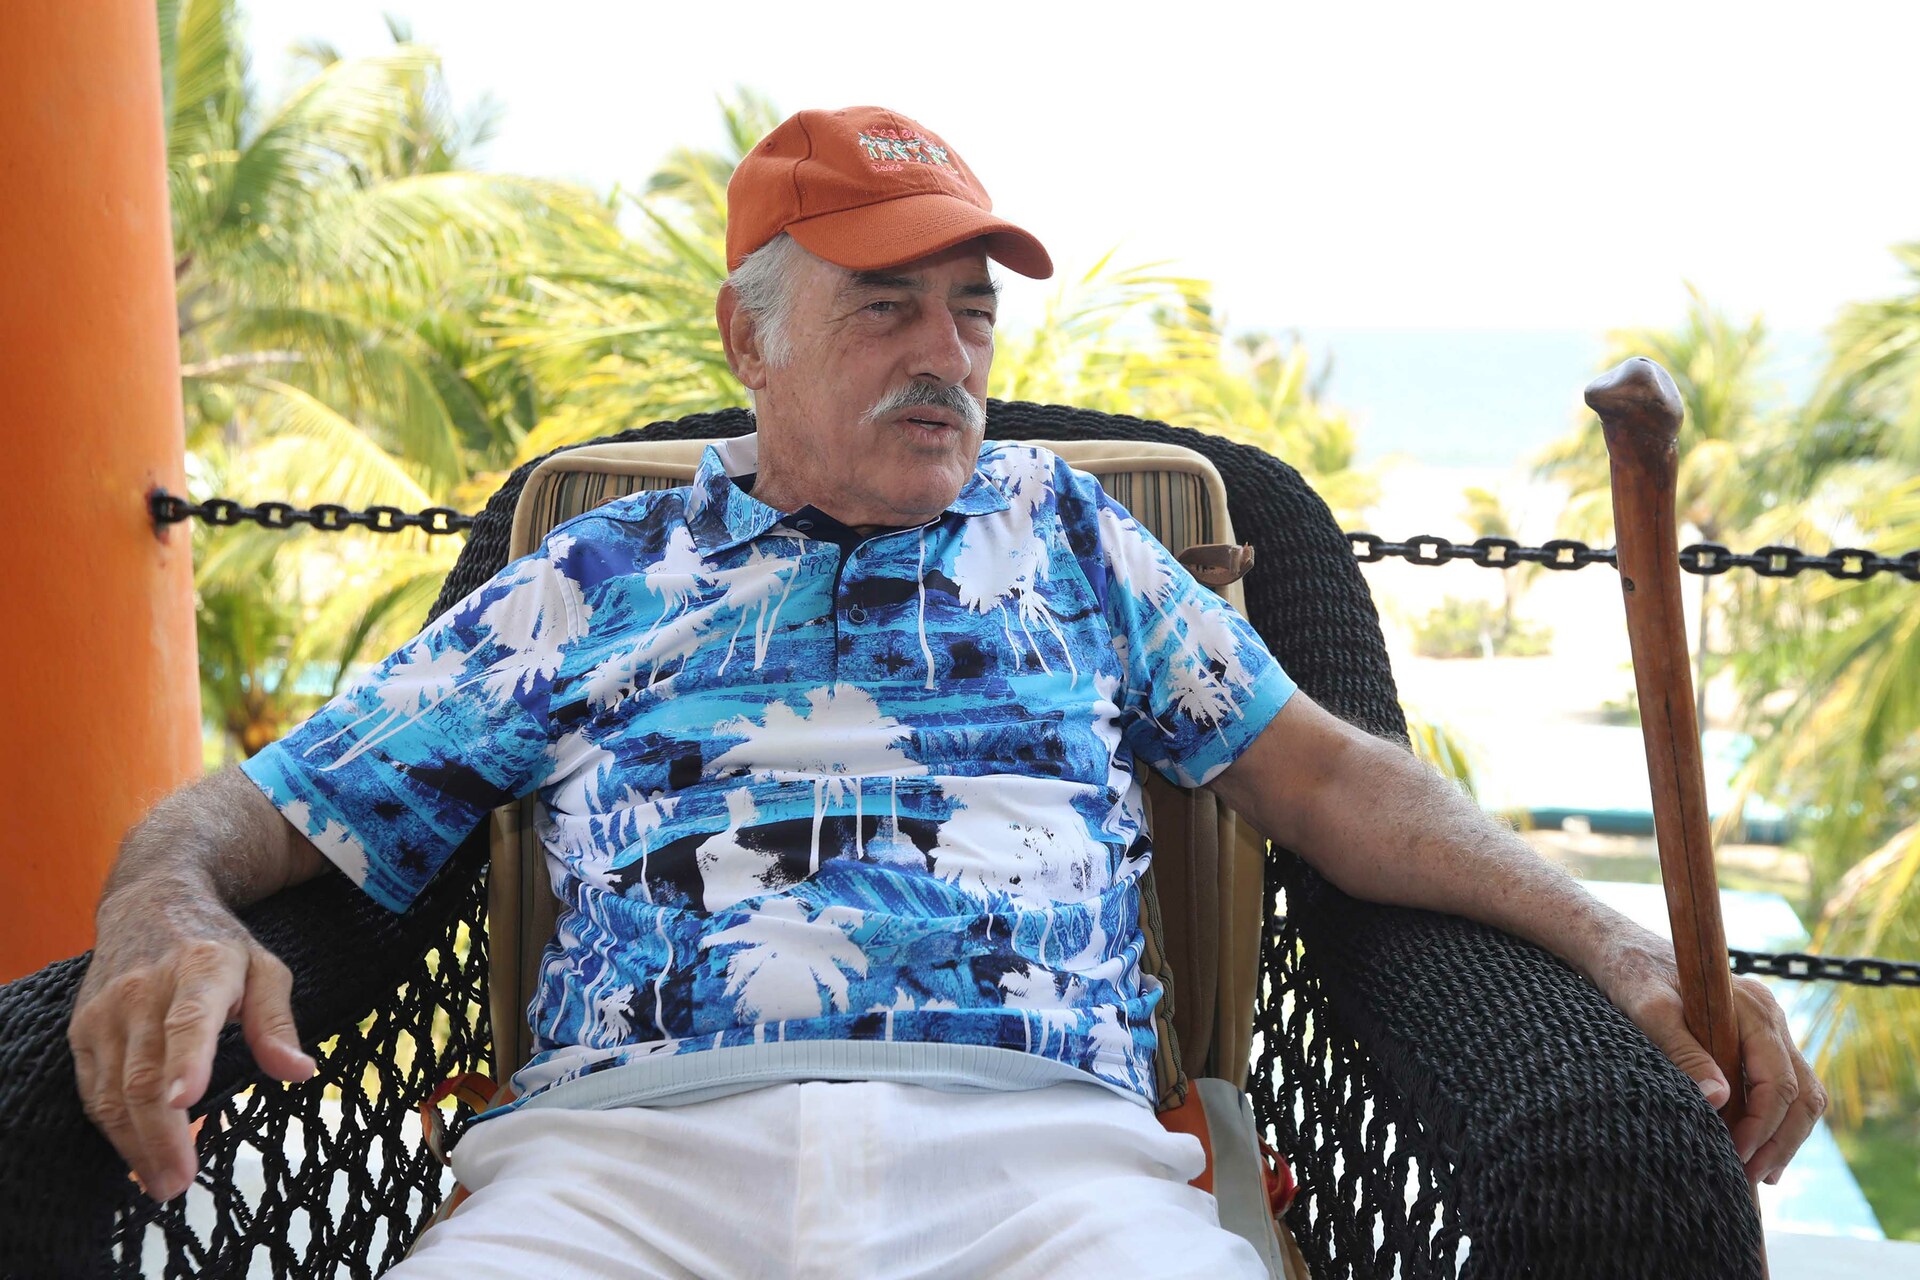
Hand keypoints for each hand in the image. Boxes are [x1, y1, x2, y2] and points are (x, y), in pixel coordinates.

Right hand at [68, 896, 315, 1200]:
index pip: (190, 1019)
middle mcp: (144, 991)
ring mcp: (107, 1011)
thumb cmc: (219, 945)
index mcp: (200, 970)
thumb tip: (300, 1072)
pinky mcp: (83, 1028)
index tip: (186, 1099)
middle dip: (159, 1133)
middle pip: (144, 1072)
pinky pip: (92, 1089)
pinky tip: (137, 1156)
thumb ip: (278, 1022)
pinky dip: (112, 1128)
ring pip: (112, 1090)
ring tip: (161, 1184)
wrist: (152, 900)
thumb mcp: (265, 967)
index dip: (187, 1060)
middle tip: (178, 1183)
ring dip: (134, 1143)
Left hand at [1607, 942, 1826, 1183]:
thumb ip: (1682, 1051)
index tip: (1736, 1155)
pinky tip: (1754, 1150)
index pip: (1778, 1080)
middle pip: (1801, 1092)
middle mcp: (1770, 1016)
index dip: (1762, 1125)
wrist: (1621, 950)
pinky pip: (1782, 1086)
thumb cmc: (1631, 975)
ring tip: (1756, 1174)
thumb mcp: (1648, 1011)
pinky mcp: (1757, 1039)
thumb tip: (1718, 1099)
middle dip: (1780, 1141)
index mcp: (1753, 1007)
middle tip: (1748, 1178)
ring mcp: (1769, 1028)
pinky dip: (1775, 1121)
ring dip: (1783, 1137)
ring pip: (1800, 1093)